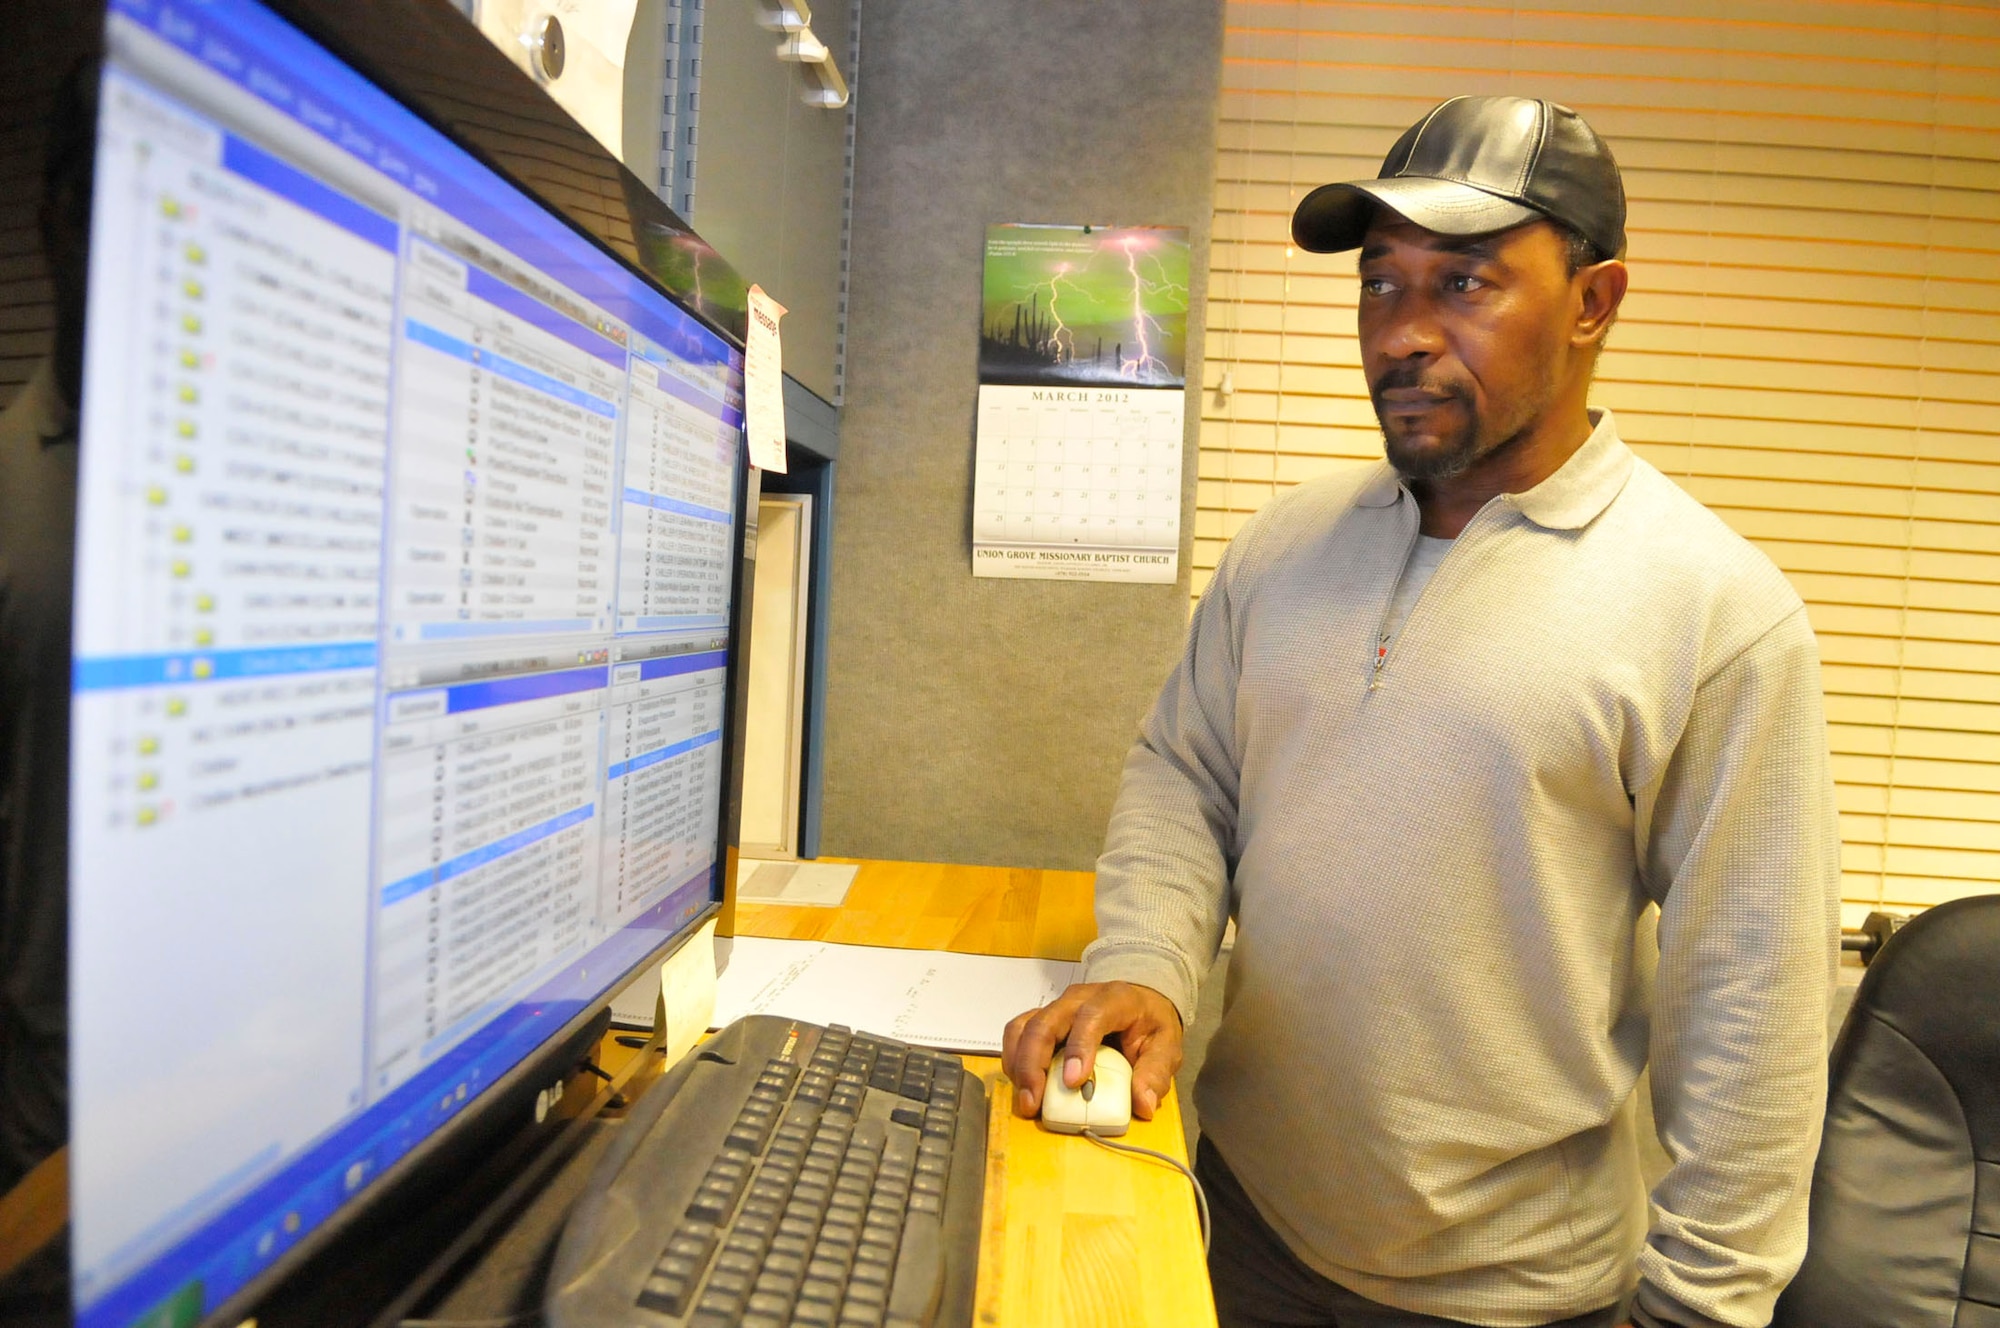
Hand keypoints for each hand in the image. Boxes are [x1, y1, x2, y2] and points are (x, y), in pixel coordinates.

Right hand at [1001, 981, 1182, 1121]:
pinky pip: (1018, 1032)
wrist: (1140, 1002)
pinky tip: (1022, 1085)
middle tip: (1033, 1102)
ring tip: (1025, 1099)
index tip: (1072, 1082)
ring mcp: (1057, 1007)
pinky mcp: (1043, 1019)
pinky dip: (1014, 1059)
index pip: (1091, 1016)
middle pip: (1046, 1022)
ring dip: (1018, 1064)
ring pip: (1024, 1026)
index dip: (1078, 1047)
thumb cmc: (1150, 1024)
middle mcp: (1078, 998)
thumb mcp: (1167, 1046)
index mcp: (1114, 1000)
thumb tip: (1142, 1104)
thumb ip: (1156, 1073)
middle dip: (1033, 1063)